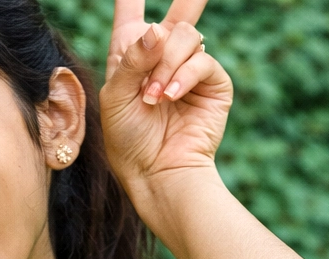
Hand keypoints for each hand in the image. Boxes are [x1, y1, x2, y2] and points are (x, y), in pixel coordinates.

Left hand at [99, 0, 232, 200]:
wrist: (154, 171)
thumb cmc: (128, 140)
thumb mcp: (116, 98)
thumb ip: (131, 60)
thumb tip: (158, 29)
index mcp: (132, 59)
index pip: (131, 18)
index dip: (130, 0)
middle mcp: (162, 60)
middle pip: (177, 15)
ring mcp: (189, 70)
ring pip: (186, 36)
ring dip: (167, 65)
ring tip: (153, 98)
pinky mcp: (212, 84)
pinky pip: (202, 61)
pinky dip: (183, 76)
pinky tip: (169, 97)